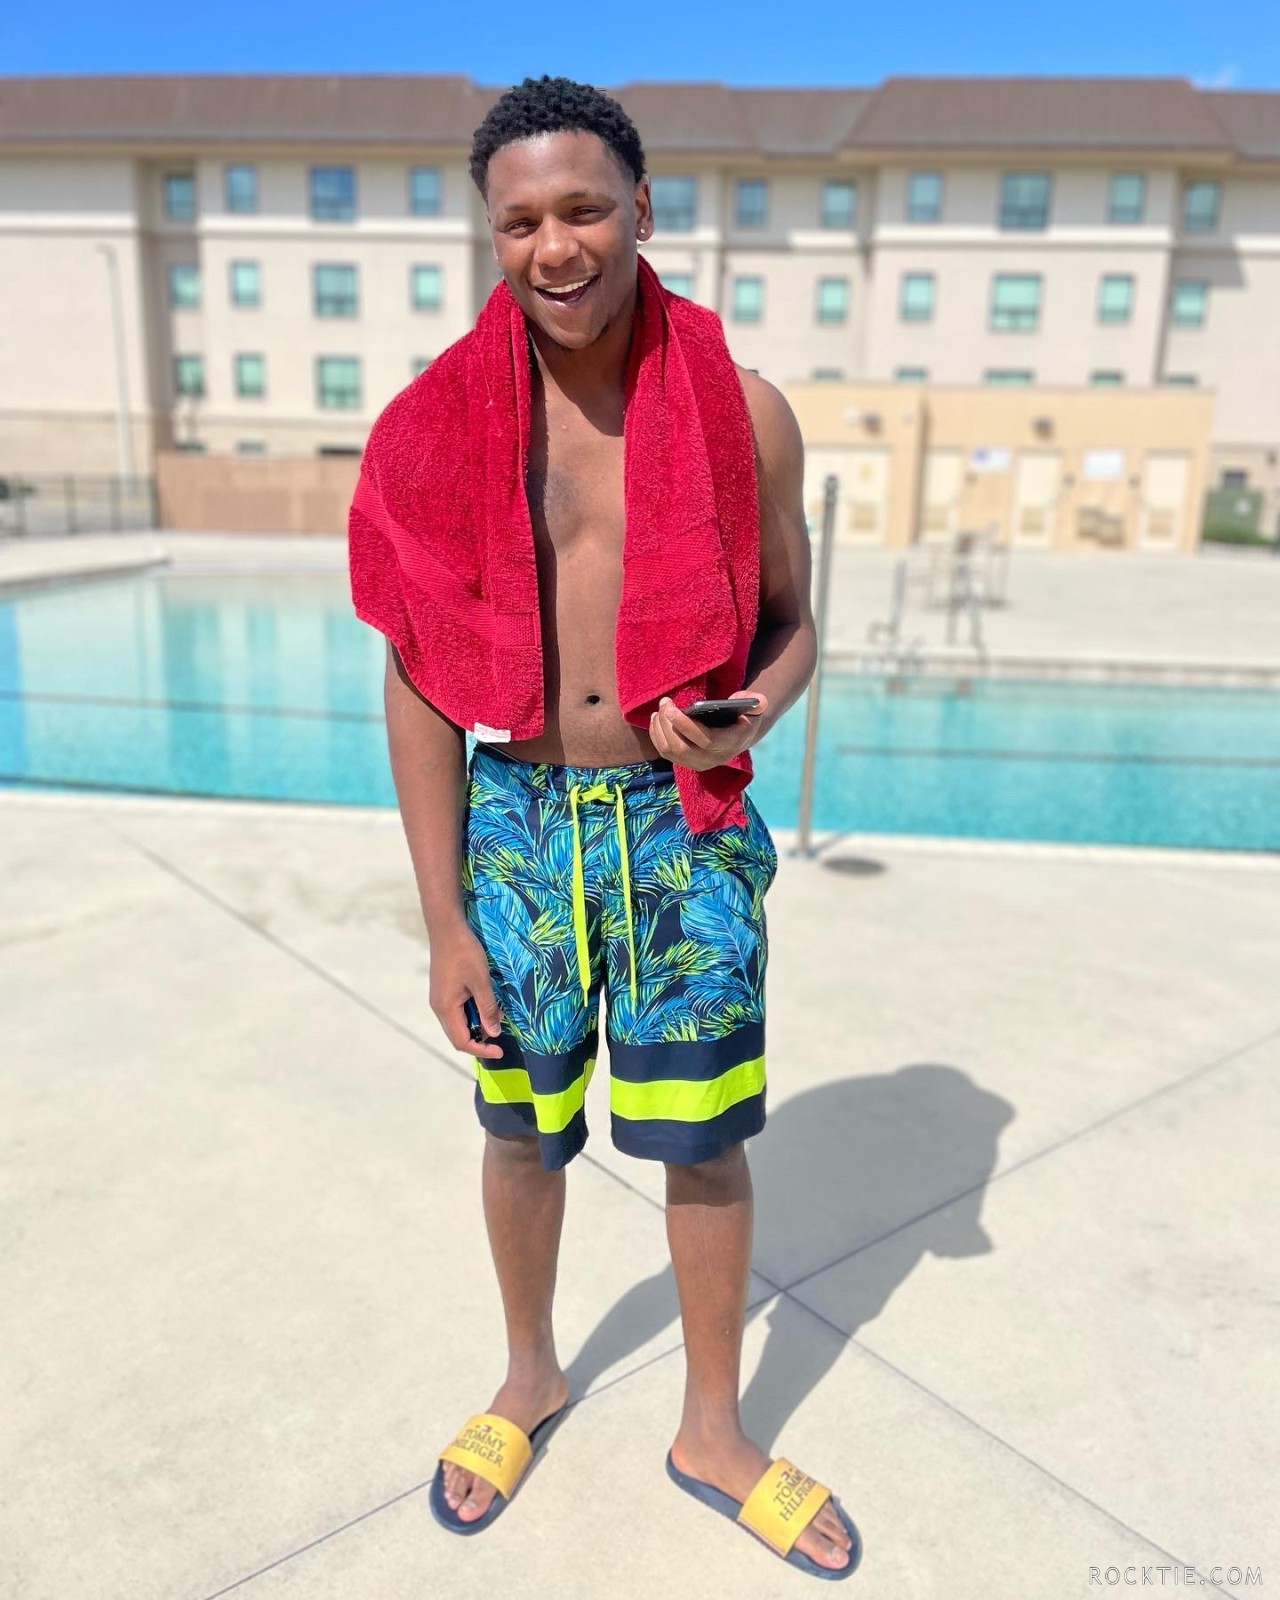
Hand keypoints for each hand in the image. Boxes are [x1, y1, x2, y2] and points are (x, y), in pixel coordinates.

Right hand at [428, 924, 504, 1059]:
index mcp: (446, 1008)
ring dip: (476, 1026)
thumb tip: (493, 1033)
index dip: (482, 1050)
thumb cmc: (465, 952)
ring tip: (495, 1019)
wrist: (447, 928)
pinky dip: (471, 1015)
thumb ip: (487, 1008)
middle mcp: (439, 1008)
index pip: (462, 1041)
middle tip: (500, 1039)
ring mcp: (439, 999)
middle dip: (479, 1041)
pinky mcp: (443, 991)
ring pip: (457, 1024)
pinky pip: (457, 1012)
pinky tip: (485, 1006)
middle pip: (458, 1036)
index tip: (500, 1050)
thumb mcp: (481, 981)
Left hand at [648, 691, 768, 772]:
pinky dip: (657, 736)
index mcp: (730, 744)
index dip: (685, 725)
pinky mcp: (686, 762)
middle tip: (664, 704)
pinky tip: (656, 719)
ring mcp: (698, 763)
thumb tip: (757, 701)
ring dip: (660, 730)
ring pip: (670, 751)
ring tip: (659, 710)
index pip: (704, 740)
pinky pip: (665, 753)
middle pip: (682, 748)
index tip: (671, 708)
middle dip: (668, 725)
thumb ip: (758, 703)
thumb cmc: (744, 716)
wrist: (739, 734)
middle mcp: (713, 759)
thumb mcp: (755, 707)